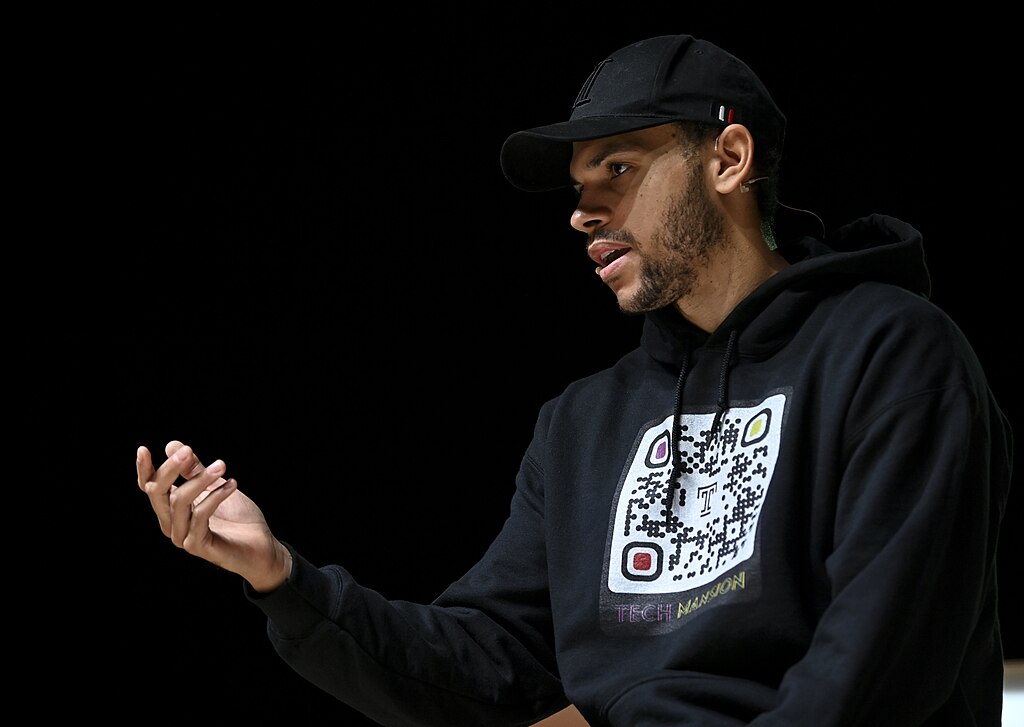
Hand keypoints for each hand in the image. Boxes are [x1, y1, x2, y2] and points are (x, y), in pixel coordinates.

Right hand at [136, 440, 291, 591]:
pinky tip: (233, 485)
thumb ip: (194, 469)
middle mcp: (172, 525)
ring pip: (179, 502)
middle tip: (189, 451)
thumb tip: (173, 445)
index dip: (144, 470)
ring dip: (200, 479)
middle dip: (170, 469)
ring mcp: (183, 537)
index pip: (150, 489)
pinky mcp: (198, 546)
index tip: (144, 449)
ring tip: (221, 465)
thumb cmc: (238, 517)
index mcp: (172, 510)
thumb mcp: (215, 486)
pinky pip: (200, 516)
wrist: (262, 547)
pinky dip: (215, 496)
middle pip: (158, 494)